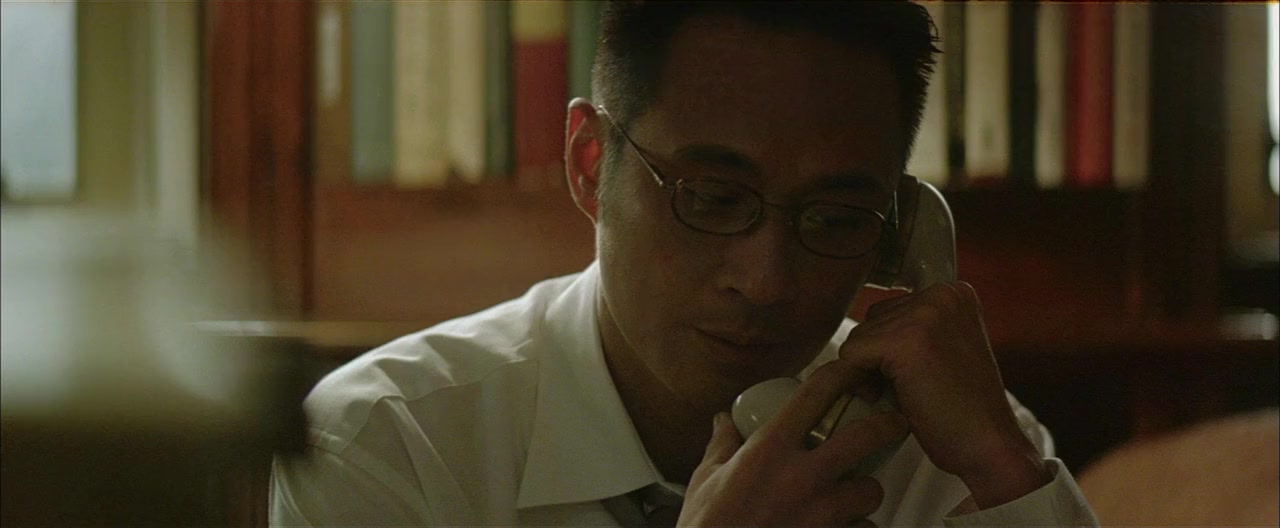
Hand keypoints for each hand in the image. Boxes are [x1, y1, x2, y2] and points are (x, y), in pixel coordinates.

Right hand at [678, 382, 908, 526]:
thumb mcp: (706, 479)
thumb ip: (722, 445)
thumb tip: (725, 422)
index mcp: (769, 450)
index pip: (815, 394)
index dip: (841, 374)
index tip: (852, 372)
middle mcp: (801, 477)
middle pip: (866, 435)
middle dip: (886, 425)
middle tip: (892, 424)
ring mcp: (821, 514)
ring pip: (871, 490)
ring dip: (865, 492)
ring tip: (852, 495)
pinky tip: (843, 527)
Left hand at [838, 281, 1050, 507]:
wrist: (989, 446)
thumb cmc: (962, 407)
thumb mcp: (943, 348)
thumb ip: (910, 328)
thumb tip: (857, 329)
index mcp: (953, 292)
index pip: (889, 310)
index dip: (892, 348)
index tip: (920, 374)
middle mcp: (941, 294)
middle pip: (871, 320)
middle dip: (880, 357)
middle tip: (912, 387)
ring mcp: (924, 314)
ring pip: (858, 337)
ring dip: (871, 371)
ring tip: (907, 394)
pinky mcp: (904, 341)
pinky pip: (850, 355)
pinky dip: (861, 383)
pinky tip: (895, 399)